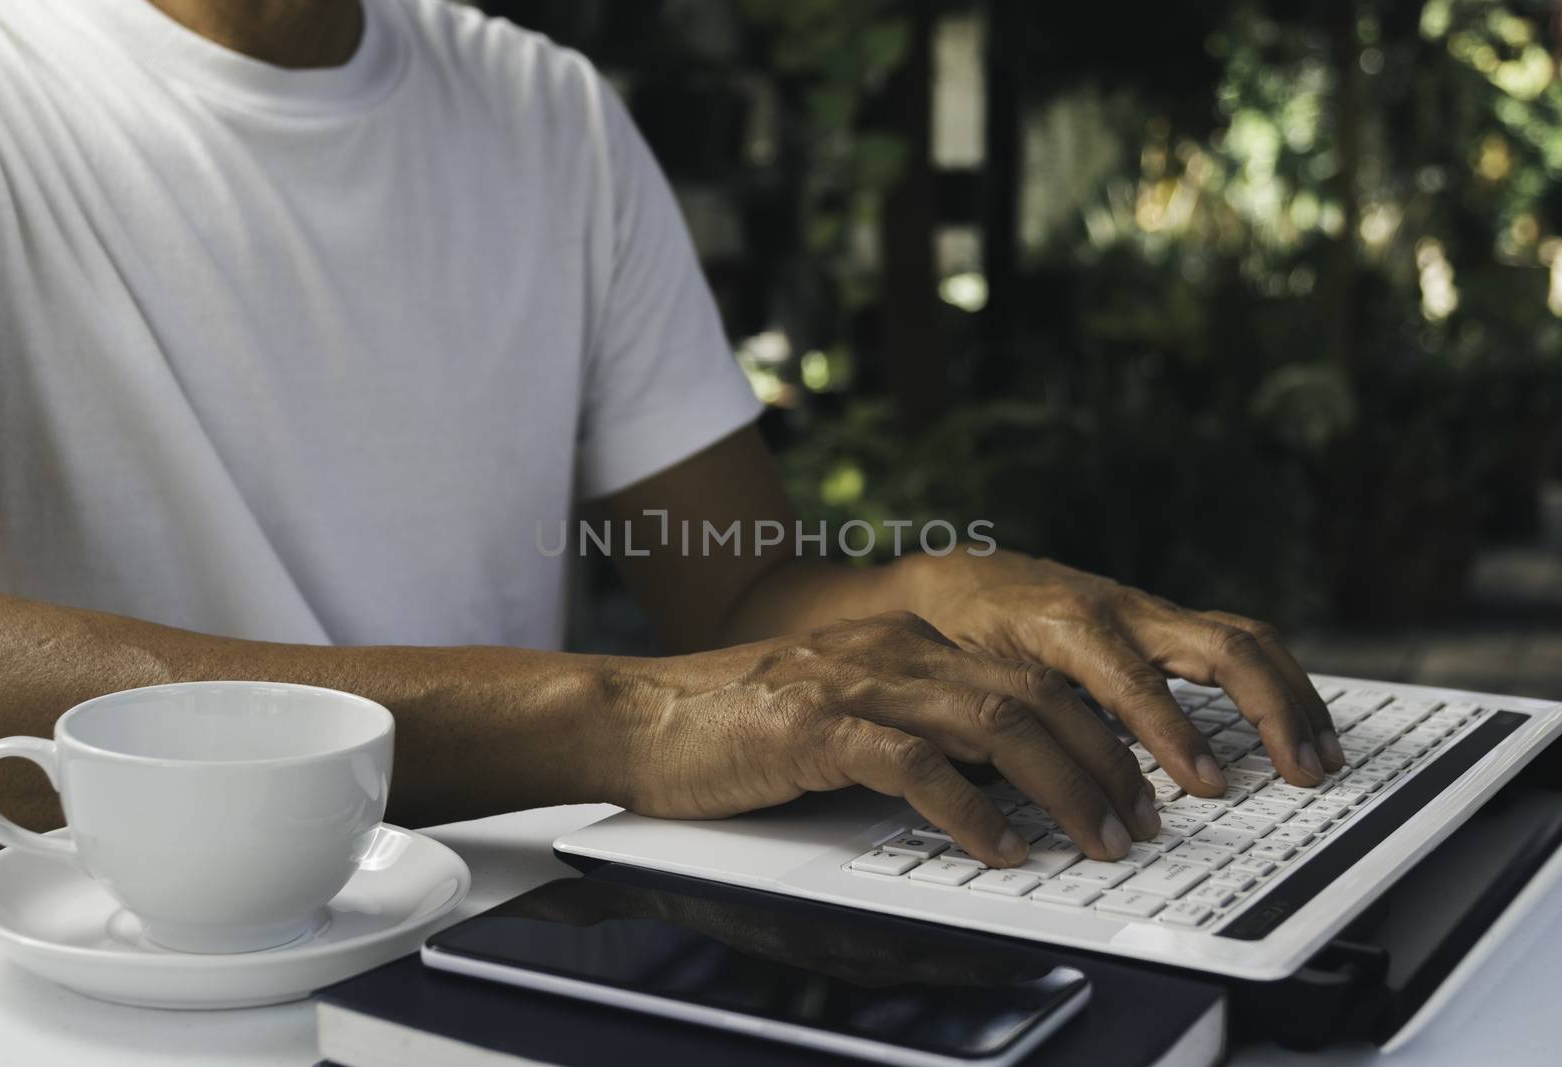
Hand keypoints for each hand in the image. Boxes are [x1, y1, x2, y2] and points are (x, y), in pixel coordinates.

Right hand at [608, 611, 1158, 866]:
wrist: (635, 716)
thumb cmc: (732, 728)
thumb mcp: (840, 714)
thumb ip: (910, 731)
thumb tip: (992, 784)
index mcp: (903, 644)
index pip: (1025, 676)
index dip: (1094, 731)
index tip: (1132, 785)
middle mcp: (893, 651)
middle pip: (1032, 694)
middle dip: (1101, 761)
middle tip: (1140, 820)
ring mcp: (854, 682)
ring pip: (993, 722)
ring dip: (1061, 786)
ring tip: (1097, 839)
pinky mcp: (814, 726)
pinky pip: (915, 764)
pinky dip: (971, 809)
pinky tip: (1001, 847)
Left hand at [904, 552, 1342, 796]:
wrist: (954, 577)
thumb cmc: (958, 633)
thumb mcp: (972, 677)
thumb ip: (1009, 721)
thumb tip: (1033, 790)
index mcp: (1066, 625)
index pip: (1135, 683)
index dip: (1175, 735)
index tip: (1210, 784)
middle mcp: (1119, 610)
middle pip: (1219, 646)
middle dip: (1270, 709)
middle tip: (1301, 770)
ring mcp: (1146, 611)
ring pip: (1242, 639)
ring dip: (1291, 696)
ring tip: (1321, 754)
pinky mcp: (1159, 621)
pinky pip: (1233, 642)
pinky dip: (1275, 681)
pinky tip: (1296, 724)